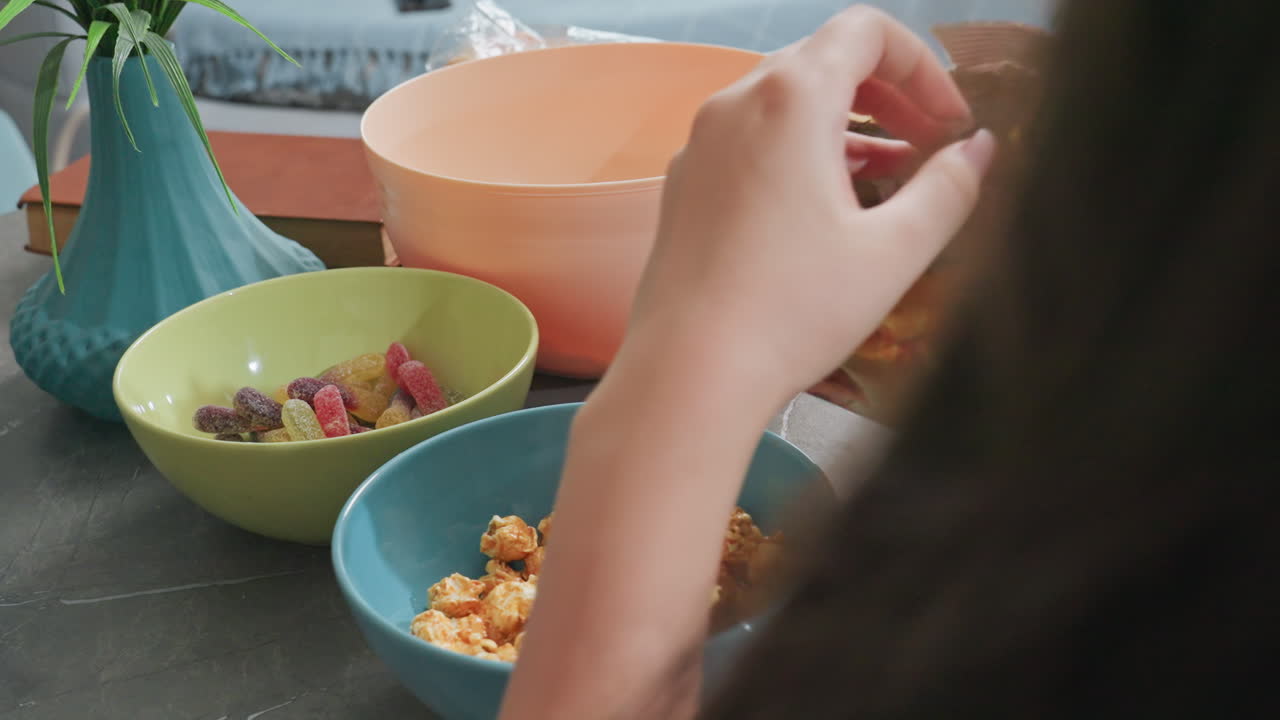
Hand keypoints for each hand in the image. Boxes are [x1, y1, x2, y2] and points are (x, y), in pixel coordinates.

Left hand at [501, 10, 994, 719]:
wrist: (688, 374)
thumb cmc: (791, 311)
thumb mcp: (892, 252)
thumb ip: (948, 190)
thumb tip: (980, 153)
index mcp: (789, 99)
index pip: (865, 30)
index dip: (922, 65)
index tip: (949, 121)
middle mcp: (734, 106)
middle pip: (822, 62)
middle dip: (887, 96)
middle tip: (928, 146)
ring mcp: (700, 146)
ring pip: (783, 107)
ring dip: (843, 130)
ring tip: (885, 182)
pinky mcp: (683, 187)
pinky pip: (749, 146)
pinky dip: (796, 157)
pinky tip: (823, 214)